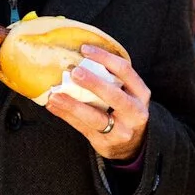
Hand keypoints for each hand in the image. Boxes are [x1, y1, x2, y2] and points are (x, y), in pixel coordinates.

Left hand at [44, 44, 150, 161]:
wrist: (131, 144)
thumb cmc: (124, 110)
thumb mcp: (127, 93)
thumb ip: (110, 79)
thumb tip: (77, 58)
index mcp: (141, 93)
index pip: (125, 70)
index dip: (105, 58)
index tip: (85, 49)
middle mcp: (135, 112)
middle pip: (114, 96)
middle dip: (93, 83)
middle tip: (74, 72)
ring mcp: (121, 130)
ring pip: (95, 117)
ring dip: (72, 105)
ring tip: (54, 95)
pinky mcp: (105, 143)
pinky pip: (82, 128)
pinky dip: (66, 116)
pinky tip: (53, 106)